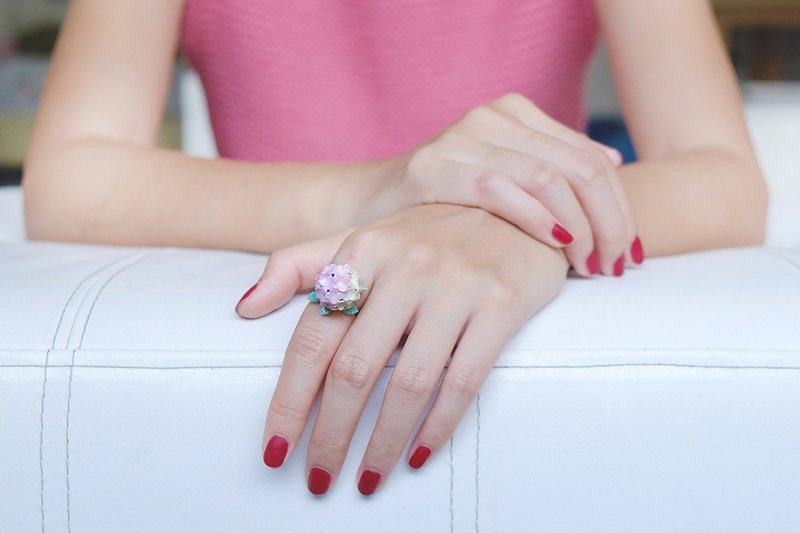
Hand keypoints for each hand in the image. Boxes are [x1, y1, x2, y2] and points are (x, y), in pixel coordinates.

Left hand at [236, 204, 568, 495]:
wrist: (517, 205)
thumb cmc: (430, 232)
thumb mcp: (362, 236)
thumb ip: (299, 265)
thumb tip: (245, 306)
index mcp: (362, 251)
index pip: (312, 338)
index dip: (288, 400)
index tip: (276, 448)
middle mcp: (406, 267)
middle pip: (354, 368)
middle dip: (330, 435)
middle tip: (321, 477)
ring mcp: (456, 284)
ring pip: (408, 383)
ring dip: (383, 442)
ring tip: (368, 479)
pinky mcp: (502, 303)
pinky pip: (464, 378)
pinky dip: (440, 424)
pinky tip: (419, 453)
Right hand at [374, 93, 641, 276]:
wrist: (369, 206)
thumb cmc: (444, 205)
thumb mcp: (505, 179)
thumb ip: (554, 167)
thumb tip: (612, 163)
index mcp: (516, 115)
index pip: (592, 158)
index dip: (620, 207)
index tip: (627, 254)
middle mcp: (492, 117)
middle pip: (579, 168)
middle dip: (609, 222)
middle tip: (614, 266)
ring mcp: (460, 138)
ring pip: (547, 178)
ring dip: (580, 228)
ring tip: (589, 267)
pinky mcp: (430, 167)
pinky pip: (497, 190)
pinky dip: (534, 220)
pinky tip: (555, 248)